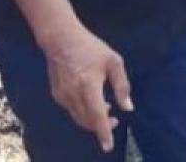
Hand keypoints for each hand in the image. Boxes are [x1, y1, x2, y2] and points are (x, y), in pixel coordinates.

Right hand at [41, 24, 132, 152]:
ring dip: (92, 119)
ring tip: (106, 109)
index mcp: (89, 85)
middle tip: (114, 121)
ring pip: (79, 118)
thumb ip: (122, 85)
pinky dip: (83, 112)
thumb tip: (128, 107)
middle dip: (101, 126)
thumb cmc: (90, 47)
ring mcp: (62, 96)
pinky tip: (92, 102)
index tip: (108, 146)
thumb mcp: (113, 61)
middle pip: (87, 121)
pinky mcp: (57, 95)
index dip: (104, 132)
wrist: (61, 39)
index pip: (97, 115)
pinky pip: (72, 110)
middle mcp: (73, 94)